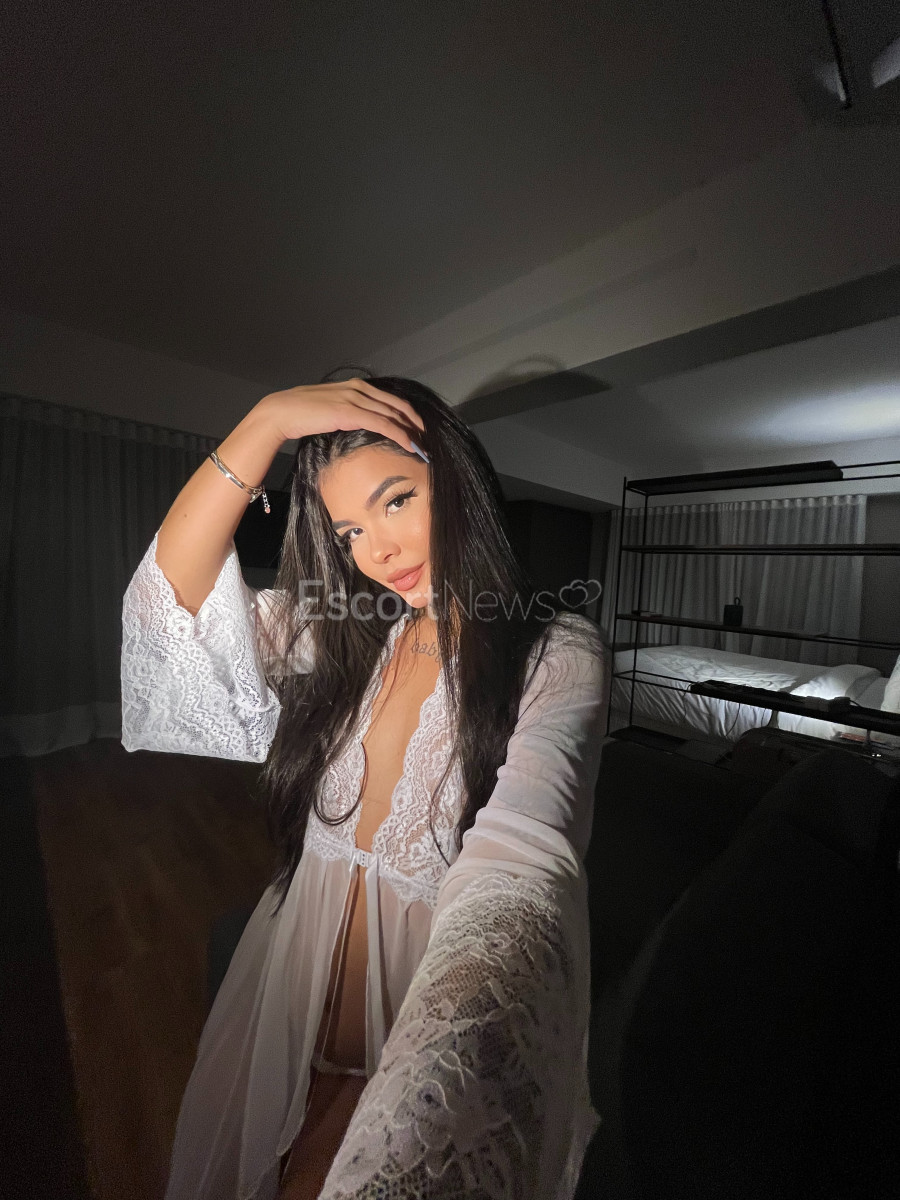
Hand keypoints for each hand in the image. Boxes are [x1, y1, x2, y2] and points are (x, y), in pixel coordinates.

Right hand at [258, 380, 425, 452]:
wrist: (282, 411)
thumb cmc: (302, 414)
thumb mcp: (331, 410)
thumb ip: (347, 412)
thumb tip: (357, 424)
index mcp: (356, 386)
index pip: (390, 400)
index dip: (408, 415)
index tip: (418, 430)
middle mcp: (359, 388)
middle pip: (398, 406)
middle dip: (415, 424)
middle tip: (427, 440)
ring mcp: (355, 398)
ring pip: (393, 415)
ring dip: (411, 432)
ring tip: (423, 447)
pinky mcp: (351, 412)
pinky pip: (383, 423)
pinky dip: (399, 435)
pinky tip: (409, 445)